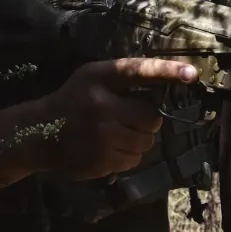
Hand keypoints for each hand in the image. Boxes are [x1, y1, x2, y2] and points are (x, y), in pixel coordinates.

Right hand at [34, 57, 197, 180]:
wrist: (38, 133)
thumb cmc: (73, 100)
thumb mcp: (93, 79)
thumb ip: (124, 81)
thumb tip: (165, 89)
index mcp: (100, 78)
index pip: (140, 71)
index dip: (168, 71)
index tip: (192, 74)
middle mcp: (101, 105)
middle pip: (151, 116)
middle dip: (147, 119)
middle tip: (130, 118)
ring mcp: (101, 136)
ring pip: (146, 141)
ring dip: (139, 139)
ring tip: (116, 133)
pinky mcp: (101, 160)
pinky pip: (134, 160)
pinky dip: (128, 156)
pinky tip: (109, 148)